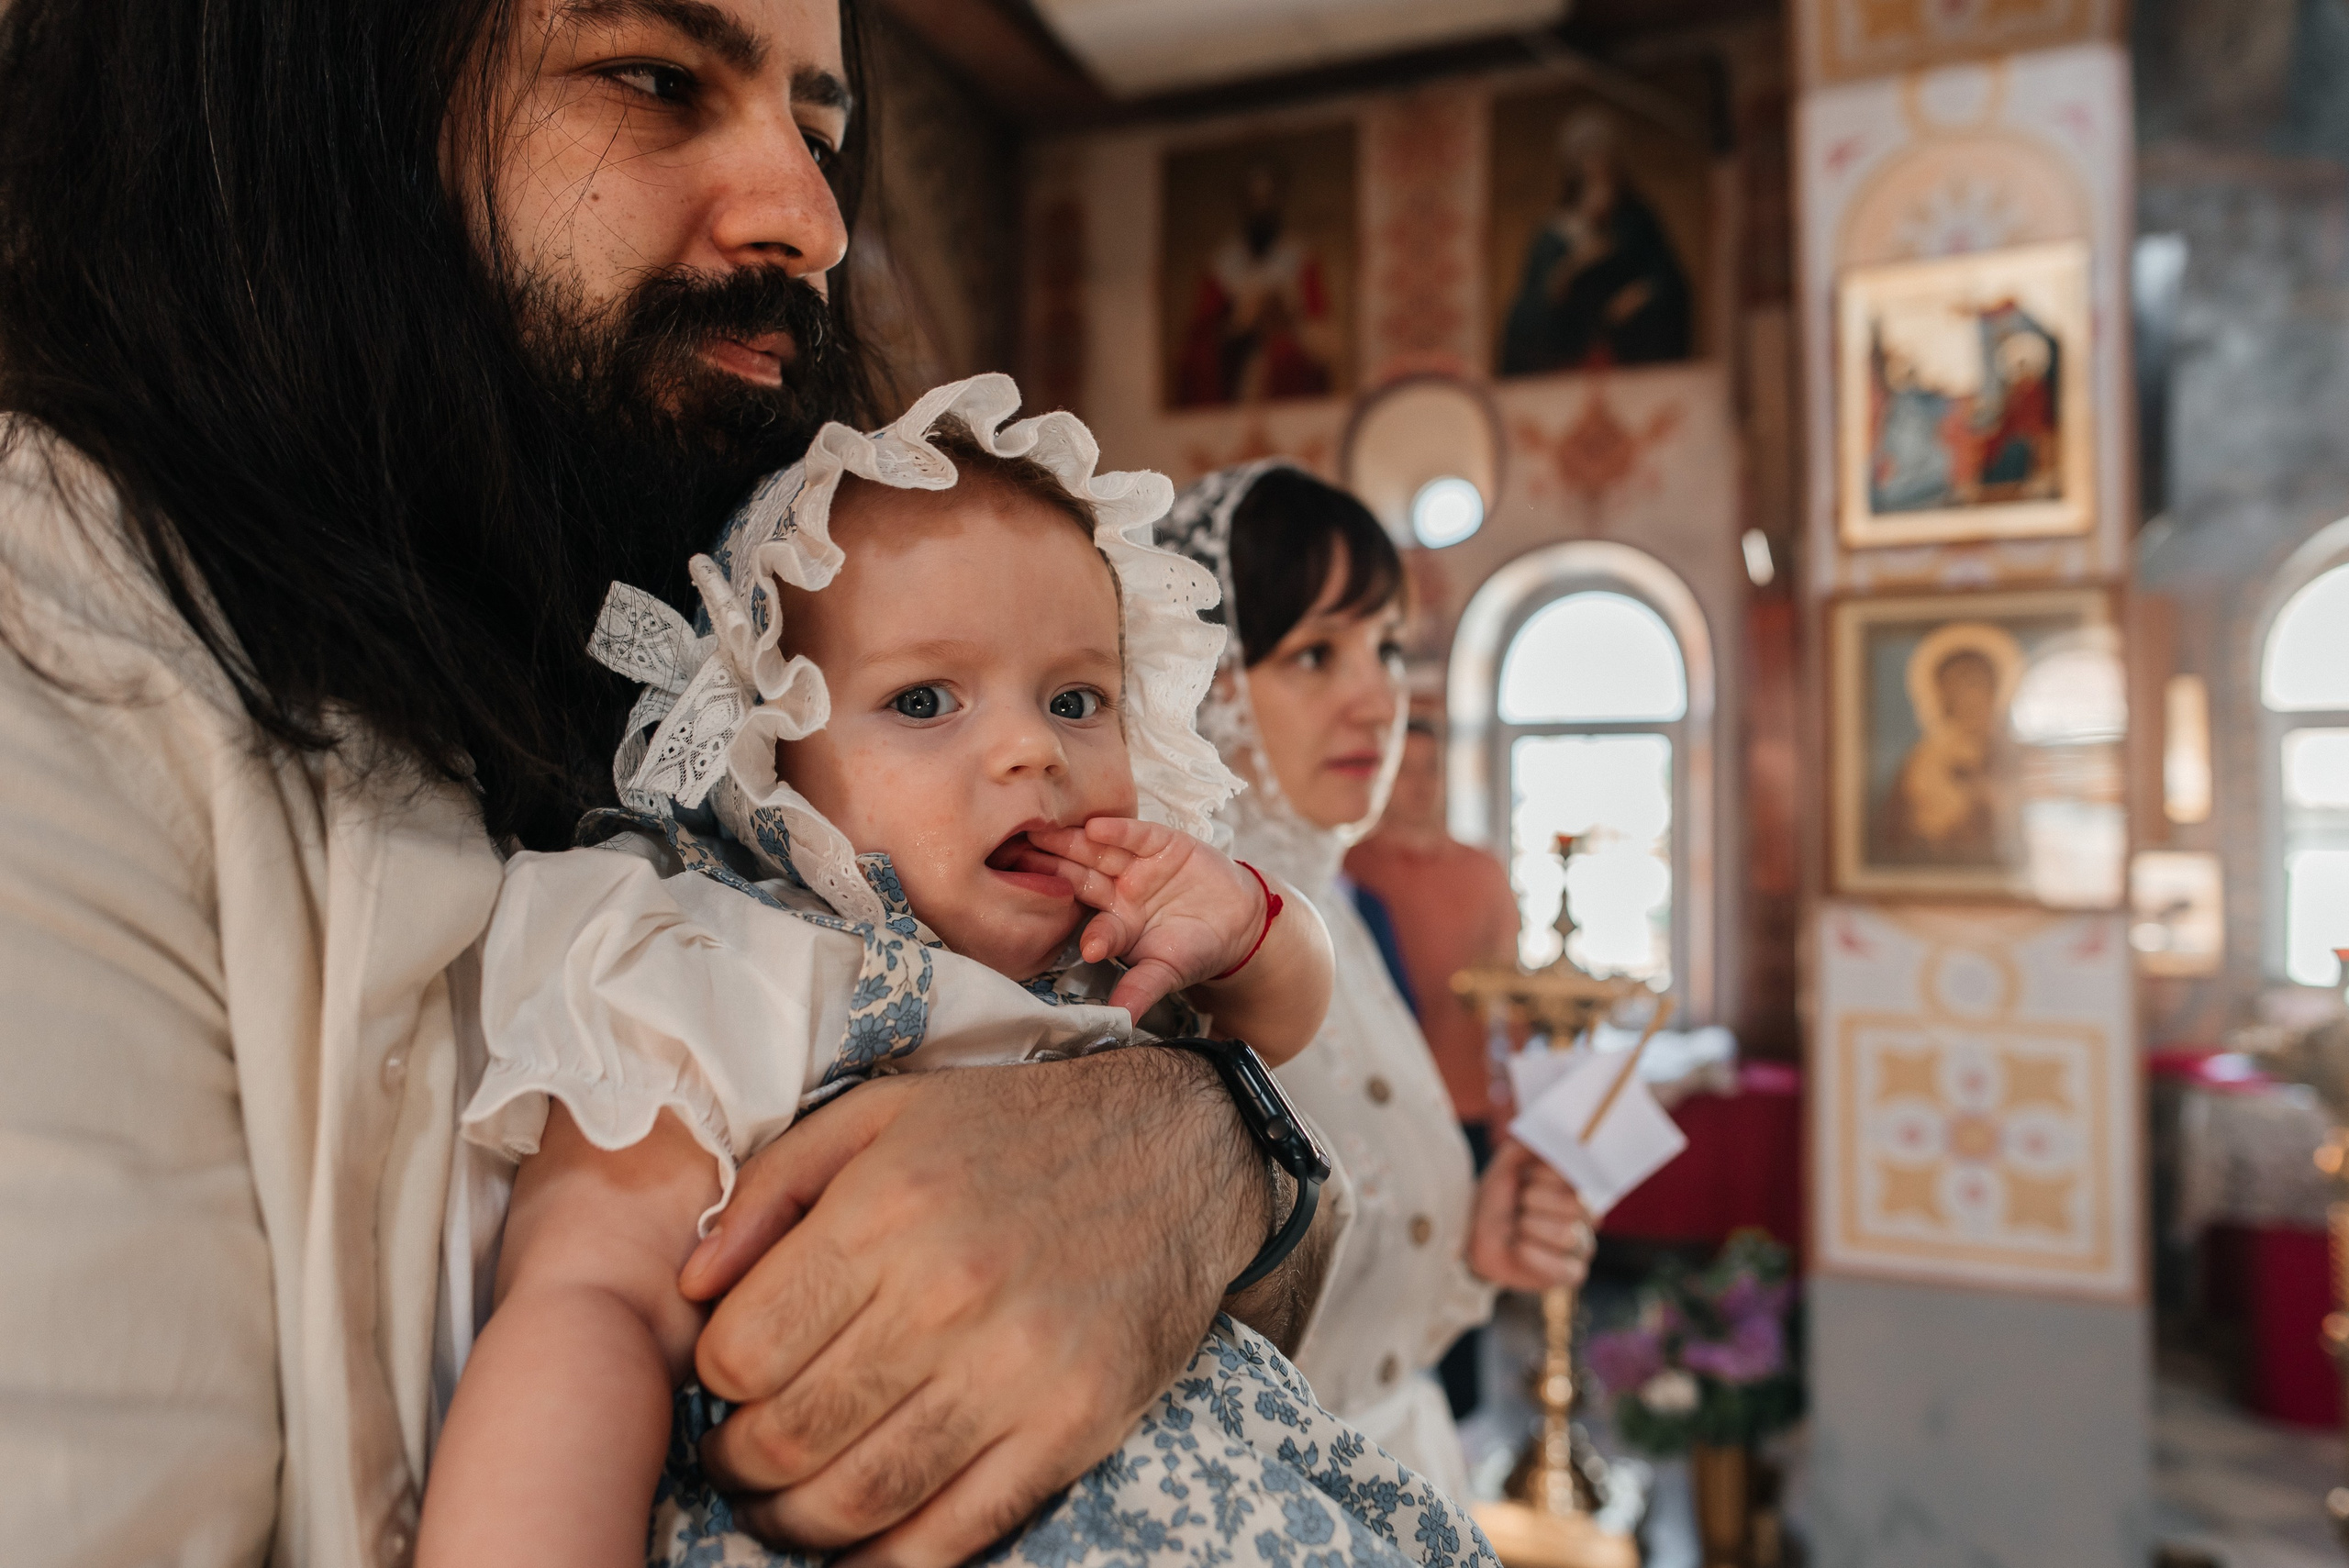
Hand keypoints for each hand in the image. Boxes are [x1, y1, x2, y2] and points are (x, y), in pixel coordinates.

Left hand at [674, 1049, 1266, 1567]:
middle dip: (739, 1466)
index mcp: (887, 1208)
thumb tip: (691, 1287)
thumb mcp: (881, 1114)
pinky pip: (957, 1531)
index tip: (724, 1385)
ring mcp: (1017, 1368)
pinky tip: (862, 1545)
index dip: (713, 1383)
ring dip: (796, 1524)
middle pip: (790, 1436)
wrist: (1178, 1150)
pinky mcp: (1075, 1424)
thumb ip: (773, 1188)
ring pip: (861, 1498)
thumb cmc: (1012, 1131)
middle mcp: (948, 1292)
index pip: (743, 1350)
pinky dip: (890, 1561)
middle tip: (738, 1460)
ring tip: (783, 1508)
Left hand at [1026, 817, 1261, 1020]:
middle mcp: (1118, 891)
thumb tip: (1120, 1023)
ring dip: (1070, 842)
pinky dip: (1118, 830)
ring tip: (1041, 833)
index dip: (1089, 935)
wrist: (1237, 919)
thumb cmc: (1196, 949)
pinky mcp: (1160, 842)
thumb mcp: (1168, 973)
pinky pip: (1136, 835)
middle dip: (1049, 868)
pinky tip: (1096, 826)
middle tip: (1014, 859)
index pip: (1095, 927)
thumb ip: (1141, 990)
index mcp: (1115, 925)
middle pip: (1079, 878)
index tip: (1087, 947)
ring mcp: (1136, 865)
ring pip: (1098, 852)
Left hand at [1464, 1140, 1595, 1292]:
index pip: (1577, 1174)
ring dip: (1528, 1228)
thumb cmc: (1498, 1196)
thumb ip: (1528, 1147)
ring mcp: (1584, 1246)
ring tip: (1517, 1228)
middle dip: (1533, 1201)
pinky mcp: (1572, 1274)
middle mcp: (1588, 1216)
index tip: (1524, 1179)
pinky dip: (1530, 1255)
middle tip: (1519, 1206)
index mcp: (1579, 1186)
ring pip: (1566, 1234)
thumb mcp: (1506, 1163)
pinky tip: (1517, 1248)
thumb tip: (1551, 1138)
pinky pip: (1561, 1268)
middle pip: (1575, 1204)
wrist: (1474, 1232)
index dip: (1543, 1176)